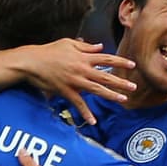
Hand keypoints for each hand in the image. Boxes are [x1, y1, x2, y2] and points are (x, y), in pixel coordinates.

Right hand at [20, 39, 135, 124]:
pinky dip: (85, 113)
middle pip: (106, 76)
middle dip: (121, 81)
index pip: (107, 58)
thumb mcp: (68, 43)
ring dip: (111, 95)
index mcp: (83, 57)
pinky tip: (93, 122)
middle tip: (134, 86)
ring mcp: (74, 81)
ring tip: (123, 99)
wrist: (32, 62)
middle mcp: (82, 69)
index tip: (132, 65)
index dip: (120, 61)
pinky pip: (78, 104)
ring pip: (97, 89)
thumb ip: (86, 47)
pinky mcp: (66, 91)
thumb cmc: (49, 51)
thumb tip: (100, 46)